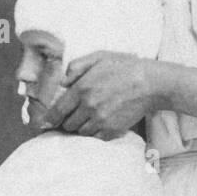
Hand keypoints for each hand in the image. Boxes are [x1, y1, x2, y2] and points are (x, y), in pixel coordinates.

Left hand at [43, 52, 157, 138]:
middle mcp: (89, 107)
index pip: (58, 110)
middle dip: (66, 121)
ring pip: (80, 132)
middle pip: (67, 124)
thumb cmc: (125, 67)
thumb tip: (61, 81)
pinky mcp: (113, 130)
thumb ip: (75, 67)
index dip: (49, 118)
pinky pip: (95, 137)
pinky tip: (98, 124)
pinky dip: (94, 133)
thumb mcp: (98, 58)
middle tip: (70, 117)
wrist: (152, 83)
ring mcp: (101, 120)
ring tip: (85, 119)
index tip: (45, 123)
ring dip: (80, 127)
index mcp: (82, 89)